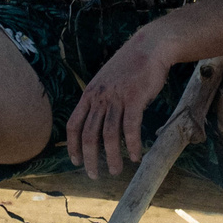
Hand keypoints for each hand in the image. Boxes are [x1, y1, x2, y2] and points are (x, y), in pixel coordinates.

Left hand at [64, 32, 178, 180]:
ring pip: (108, 135)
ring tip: (116, 170)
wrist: (149, 47)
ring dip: (112, 157)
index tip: (76, 161)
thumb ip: (101, 100)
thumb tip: (99, 122)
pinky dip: (131, 145)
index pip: (74, 124)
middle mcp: (99, 98)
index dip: (73, 145)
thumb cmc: (130, 66)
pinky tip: (134, 157)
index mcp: (90, 94)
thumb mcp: (107, 81)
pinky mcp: (134, 98)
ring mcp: (116, 98)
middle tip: (94, 175)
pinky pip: (130, 128)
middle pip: (89, 135)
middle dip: (90, 158)